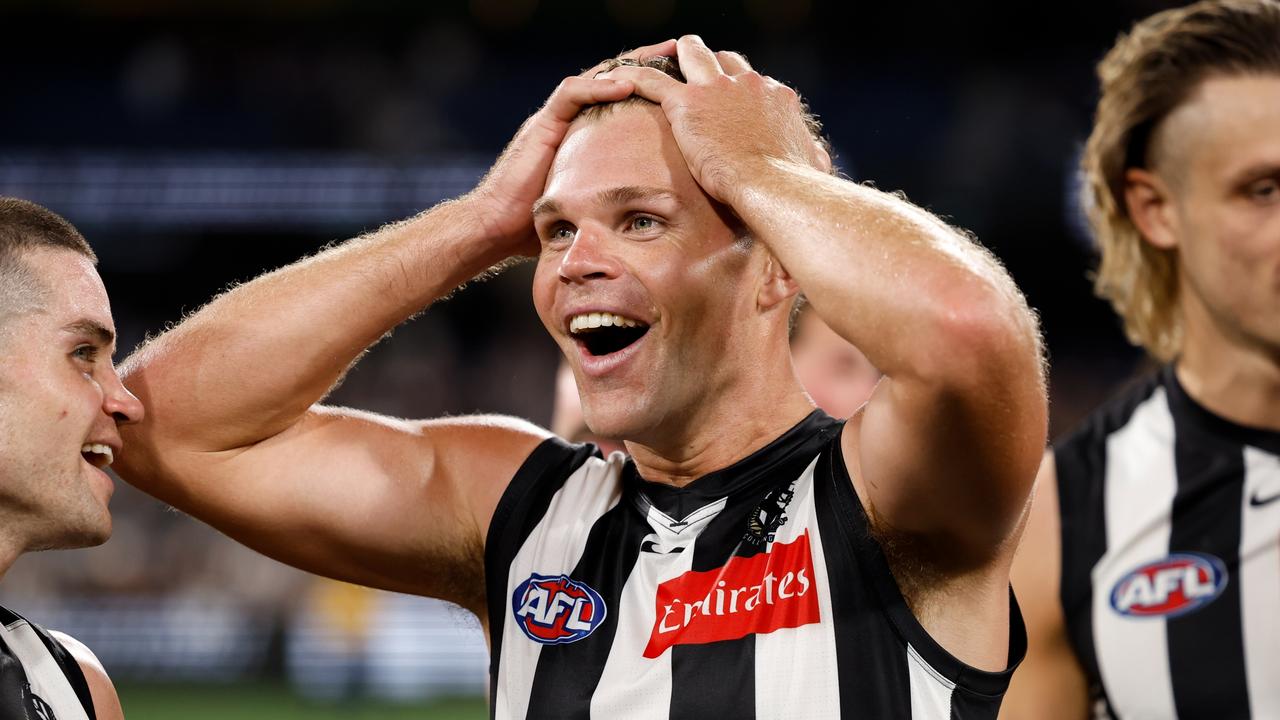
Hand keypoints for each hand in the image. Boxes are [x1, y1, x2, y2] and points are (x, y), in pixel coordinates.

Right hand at [465, 40, 677, 257]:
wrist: (495, 229)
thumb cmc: (536, 226)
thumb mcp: (586, 206)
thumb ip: (608, 197)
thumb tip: (645, 214)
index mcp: (580, 135)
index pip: (617, 98)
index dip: (648, 84)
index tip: (679, 78)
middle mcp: (567, 121)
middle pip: (609, 78)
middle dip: (644, 63)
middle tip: (676, 50)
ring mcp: (553, 120)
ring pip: (593, 77)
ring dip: (627, 66)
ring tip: (659, 57)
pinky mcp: (541, 126)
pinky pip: (570, 94)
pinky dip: (598, 87)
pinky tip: (625, 84)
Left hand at [598, 35, 830, 206]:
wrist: (773, 186)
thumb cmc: (794, 186)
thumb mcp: (812, 165)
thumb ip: (812, 157)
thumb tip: (820, 160)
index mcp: (776, 97)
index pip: (755, 81)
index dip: (740, 89)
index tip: (729, 102)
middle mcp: (749, 84)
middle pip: (727, 59)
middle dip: (712, 64)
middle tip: (696, 74)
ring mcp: (717, 89)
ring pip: (692, 53)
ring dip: (677, 56)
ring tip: (660, 61)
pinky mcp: (687, 103)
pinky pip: (651, 80)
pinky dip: (633, 78)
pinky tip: (616, 81)